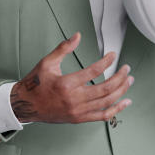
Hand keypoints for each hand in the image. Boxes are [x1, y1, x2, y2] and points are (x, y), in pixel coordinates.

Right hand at [10, 32, 134, 123]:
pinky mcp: (79, 118)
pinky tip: (125, 102)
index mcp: (66, 84)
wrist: (25, 105)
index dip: (106, 61)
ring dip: (121, 91)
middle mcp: (74, 99)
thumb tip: (77, 35)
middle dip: (120, 77)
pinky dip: (116, 109)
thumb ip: (64, 48)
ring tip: (129, 80)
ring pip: (106, 101)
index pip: (93, 71)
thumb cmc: (35, 84)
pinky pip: (102, 116)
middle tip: (126, 69)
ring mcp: (78, 111)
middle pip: (105, 88)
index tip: (113, 55)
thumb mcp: (47, 63)